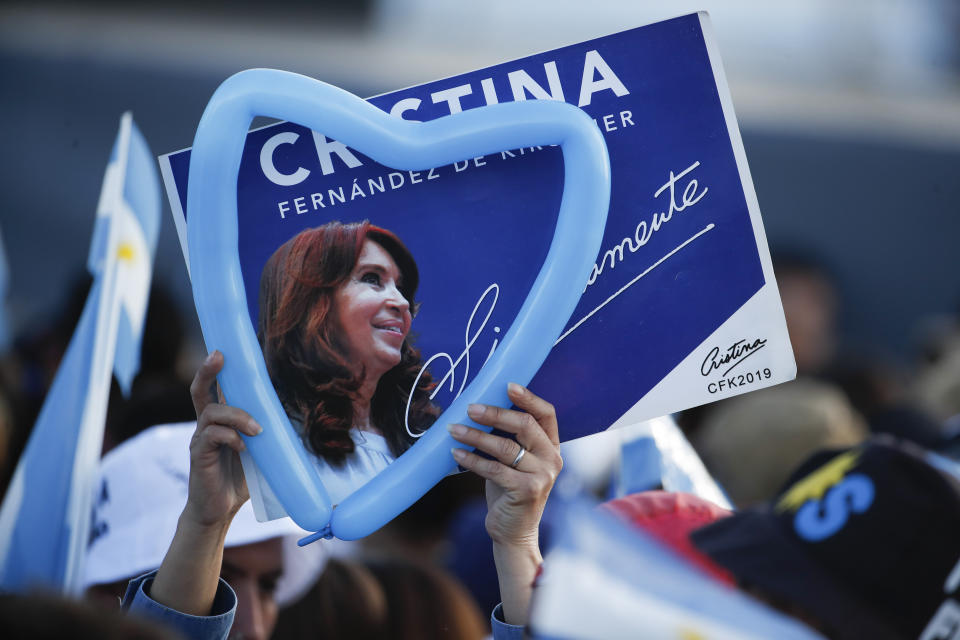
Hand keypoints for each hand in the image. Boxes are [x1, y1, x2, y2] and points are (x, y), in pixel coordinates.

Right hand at [184, 350, 259, 528]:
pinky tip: (243, 448)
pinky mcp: (198, 454)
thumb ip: (272, 430)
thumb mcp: (262, 448)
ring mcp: (200, 437)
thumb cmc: (242, 476)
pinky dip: (230, 437)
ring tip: (257, 431)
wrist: (220, 509)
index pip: (219, 387)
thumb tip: (299, 413)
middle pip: (200, 389)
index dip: (221, 368)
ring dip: (238, 416)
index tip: (227, 348)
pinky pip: (210, 435)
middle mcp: (207, 423)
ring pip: (212, 411)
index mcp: (222, 418)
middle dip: (209, 369)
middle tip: (219, 354)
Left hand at [449, 382, 561, 624]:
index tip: (506, 385)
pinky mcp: (527, 491)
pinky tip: (456, 453)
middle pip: (524, 425)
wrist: (513, 533)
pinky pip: (495, 469)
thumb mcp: (514, 461)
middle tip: (469, 408)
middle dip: (494, 413)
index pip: (546, 413)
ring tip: (453, 429)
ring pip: (506, 447)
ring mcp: (542, 476)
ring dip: (476, 435)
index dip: (528, 397)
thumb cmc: (509, 491)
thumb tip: (479, 407)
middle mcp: (552, 459)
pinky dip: (472, 459)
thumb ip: (509, 438)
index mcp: (551, 446)